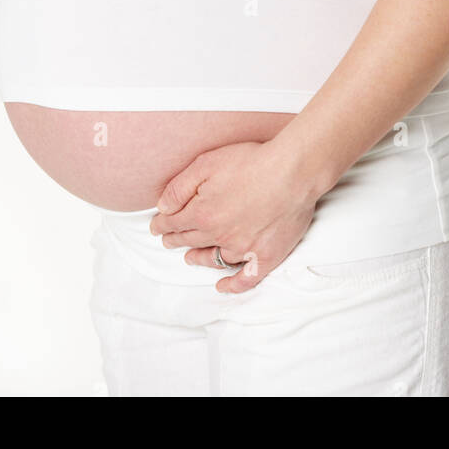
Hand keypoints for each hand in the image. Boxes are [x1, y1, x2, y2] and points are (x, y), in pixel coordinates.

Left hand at [149, 140, 317, 292]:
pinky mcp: (267, 256)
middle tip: (168, 240)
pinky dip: (233, 286)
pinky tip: (223, 287)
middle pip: (191, 241)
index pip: (174, 224)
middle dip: (176, 239)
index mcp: (202, 214)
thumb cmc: (250, 162)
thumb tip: (162, 207)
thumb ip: (179, 187)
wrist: (292, 172)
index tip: (156, 226)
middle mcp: (219, 236)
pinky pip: (246, 279)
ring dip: (199, 259)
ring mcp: (244, 249)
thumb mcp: (205, 163)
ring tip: (190, 258)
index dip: (162, 225)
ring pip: (214, 259)